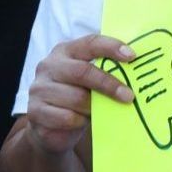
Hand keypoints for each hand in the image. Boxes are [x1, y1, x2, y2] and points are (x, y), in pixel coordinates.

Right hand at [25, 34, 137, 157]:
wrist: (51, 128)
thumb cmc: (78, 98)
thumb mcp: (90, 82)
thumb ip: (105, 72)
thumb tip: (136, 72)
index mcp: (65, 51)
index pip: (89, 43)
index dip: (111, 47)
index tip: (132, 56)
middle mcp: (49, 66)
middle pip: (83, 71)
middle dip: (109, 84)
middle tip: (129, 96)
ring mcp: (39, 88)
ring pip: (76, 98)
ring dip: (94, 108)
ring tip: (100, 112)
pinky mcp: (35, 111)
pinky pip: (67, 117)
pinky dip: (80, 121)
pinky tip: (82, 122)